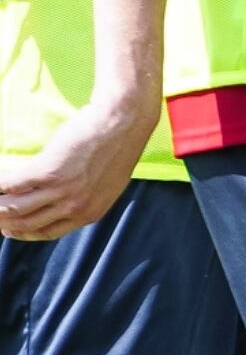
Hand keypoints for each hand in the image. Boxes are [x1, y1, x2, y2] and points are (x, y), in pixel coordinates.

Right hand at [0, 98, 152, 240]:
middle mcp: (74, 208)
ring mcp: (61, 191)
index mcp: (89, 214)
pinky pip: (11, 184)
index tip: (8, 227)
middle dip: (3, 222)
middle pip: (25, 224)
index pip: (46, 233)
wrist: (124, 121)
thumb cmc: (115, 146)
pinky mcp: (48, 171)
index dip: (22, 232)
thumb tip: (59, 204)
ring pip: (14, 208)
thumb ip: (85, 198)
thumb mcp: (106, 184)